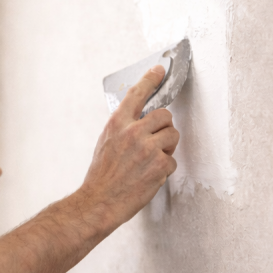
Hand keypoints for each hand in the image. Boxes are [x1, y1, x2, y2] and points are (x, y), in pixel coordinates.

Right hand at [79, 66, 178, 230]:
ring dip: (167, 148)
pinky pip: (172, 160)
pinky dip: (164, 170)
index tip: (159, 70)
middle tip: (157, 140)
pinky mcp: (160, 165)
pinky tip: (149, 176)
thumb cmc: (101, 175)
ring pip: (173, 136)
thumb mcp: (106, 142)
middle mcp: (133, 132)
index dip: (150, 79)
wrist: (99, 201)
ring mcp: (148, 149)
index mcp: (118, 123)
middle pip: (165, 115)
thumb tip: (139, 119)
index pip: (137, 94)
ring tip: (150, 161)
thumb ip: (122, 127)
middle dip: (165, 127)